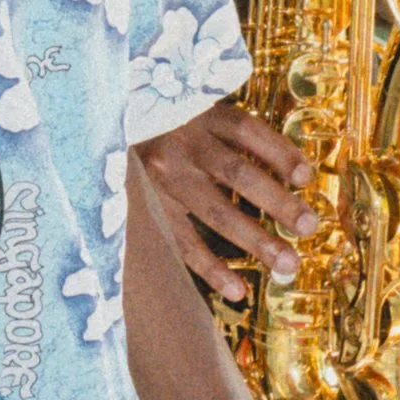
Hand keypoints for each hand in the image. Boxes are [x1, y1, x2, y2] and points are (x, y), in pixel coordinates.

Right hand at [136, 99, 317, 305]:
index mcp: (197, 112)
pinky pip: (182, 242)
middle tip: (308, 226)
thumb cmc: (156, 122)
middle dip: (278, 202)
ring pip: (216, 211)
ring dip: (255, 240)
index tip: (306, 177)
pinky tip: (237, 290)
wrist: (91, 126)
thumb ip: (225, 130)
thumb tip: (287, 170)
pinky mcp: (145, 206)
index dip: (280, 153)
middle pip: (239, 173)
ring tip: (286, 263)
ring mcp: (161, 178)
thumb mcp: (189, 109)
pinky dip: (211, 268)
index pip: (247, 131)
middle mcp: (181, 143)